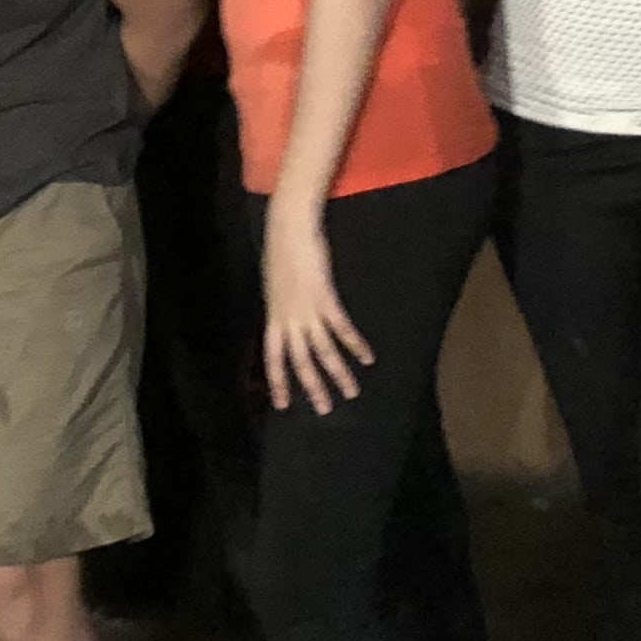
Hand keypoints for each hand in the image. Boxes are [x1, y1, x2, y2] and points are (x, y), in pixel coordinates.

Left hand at [258, 201, 372, 416]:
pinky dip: (355, 344)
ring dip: (339, 373)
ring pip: (323, 351)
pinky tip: (367, 357)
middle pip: (300, 362)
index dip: (278, 382)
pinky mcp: (324, 299)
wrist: (289, 230)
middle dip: (313, 387)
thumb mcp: (276, 287)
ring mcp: (306, 311)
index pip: (273, 359)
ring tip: (352, 392)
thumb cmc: (283, 254)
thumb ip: (282, 308)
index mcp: (274, 318)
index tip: (283, 405)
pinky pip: (341, 329)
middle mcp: (288, 319)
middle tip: (325, 410)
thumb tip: (287, 320)